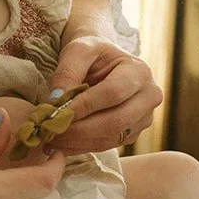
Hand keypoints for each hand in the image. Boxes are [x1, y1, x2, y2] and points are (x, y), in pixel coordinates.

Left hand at [44, 36, 163, 152]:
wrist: (105, 63)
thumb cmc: (92, 53)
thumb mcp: (78, 51)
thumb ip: (66, 73)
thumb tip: (56, 101)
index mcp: (139, 71)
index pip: (112, 93)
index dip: (84, 106)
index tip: (55, 114)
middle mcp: (149, 97)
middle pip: (115, 121)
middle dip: (79, 130)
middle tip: (49, 131)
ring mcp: (144, 118)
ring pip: (111, 138)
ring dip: (77, 142)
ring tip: (50, 139)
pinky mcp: (133, 134)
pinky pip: (106, 145)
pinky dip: (81, 147)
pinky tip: (60, 144)